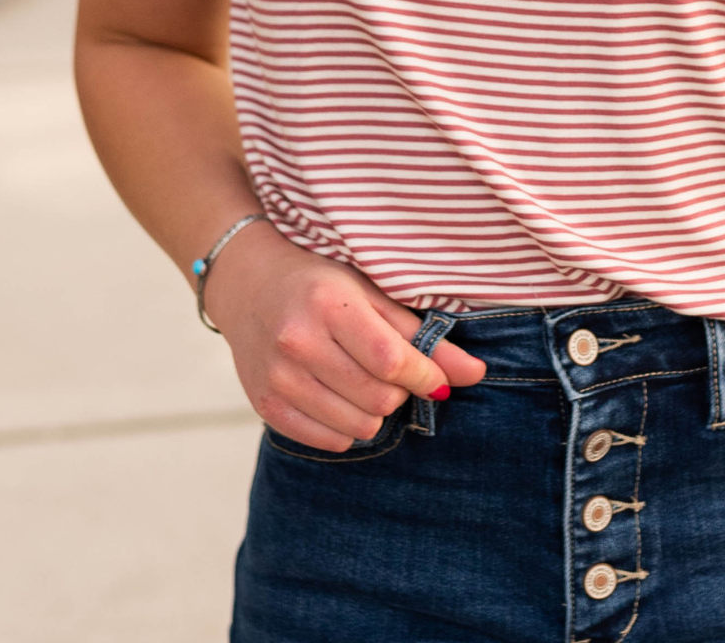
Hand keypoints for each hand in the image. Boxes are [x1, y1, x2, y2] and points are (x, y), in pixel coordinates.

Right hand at [201, 220, 487, 450]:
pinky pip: (329, 439)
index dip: (425, 376)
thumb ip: (421, 335)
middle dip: (399, 391)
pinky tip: (340, 396)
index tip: (438, 380)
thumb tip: (474, 375)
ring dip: (376, 410)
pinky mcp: (265, 405)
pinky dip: (347, 426)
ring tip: (364, 381)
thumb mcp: (371, 293)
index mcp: (328, 304)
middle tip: (391, 370)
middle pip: (378, 397)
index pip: (391, 360)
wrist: (249, 285)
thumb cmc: (320, 284)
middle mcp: (298, 342)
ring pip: (358, 424)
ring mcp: (278, 377)